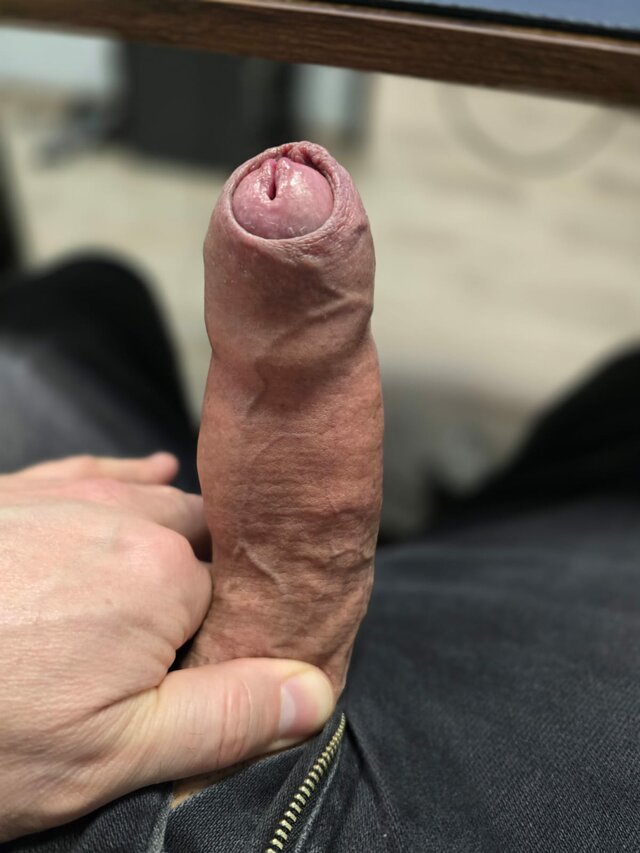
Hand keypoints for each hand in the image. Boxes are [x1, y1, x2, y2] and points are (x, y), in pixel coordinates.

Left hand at [0, 454, 333, 841]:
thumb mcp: (115, 752)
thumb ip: (226, 716)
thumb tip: (317, 691)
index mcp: (166, 580)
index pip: (233, 600)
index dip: (229, 635)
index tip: (214, 663)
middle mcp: (126, 520)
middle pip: (200, 542)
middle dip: (206, 577)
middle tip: (198, 623)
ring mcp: (71, 496)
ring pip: (159, 500)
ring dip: (181, 525)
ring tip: (199, 546)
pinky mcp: (24, 490)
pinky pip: (99, 467)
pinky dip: (132, 473)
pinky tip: (153, 472)